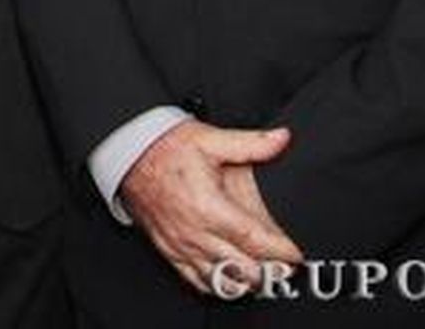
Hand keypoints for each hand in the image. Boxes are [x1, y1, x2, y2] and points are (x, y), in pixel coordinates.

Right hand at [119, 119, 301, 294]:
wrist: (129, 155)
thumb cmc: (166, 149)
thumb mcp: (211, 139)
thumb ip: (251, 143)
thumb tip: (281, 138)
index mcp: (209, 207)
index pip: (254, 240)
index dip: (280, 251)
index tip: (295, 253)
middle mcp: (195, 232)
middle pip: (243, 269)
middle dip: (269, 272)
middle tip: (285, 267)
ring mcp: (182, 245)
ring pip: (222, 281)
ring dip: (246, 281)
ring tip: (264, 275)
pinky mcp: (170, 251)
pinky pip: (197, 282)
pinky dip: (218, 286)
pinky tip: (230, 279)